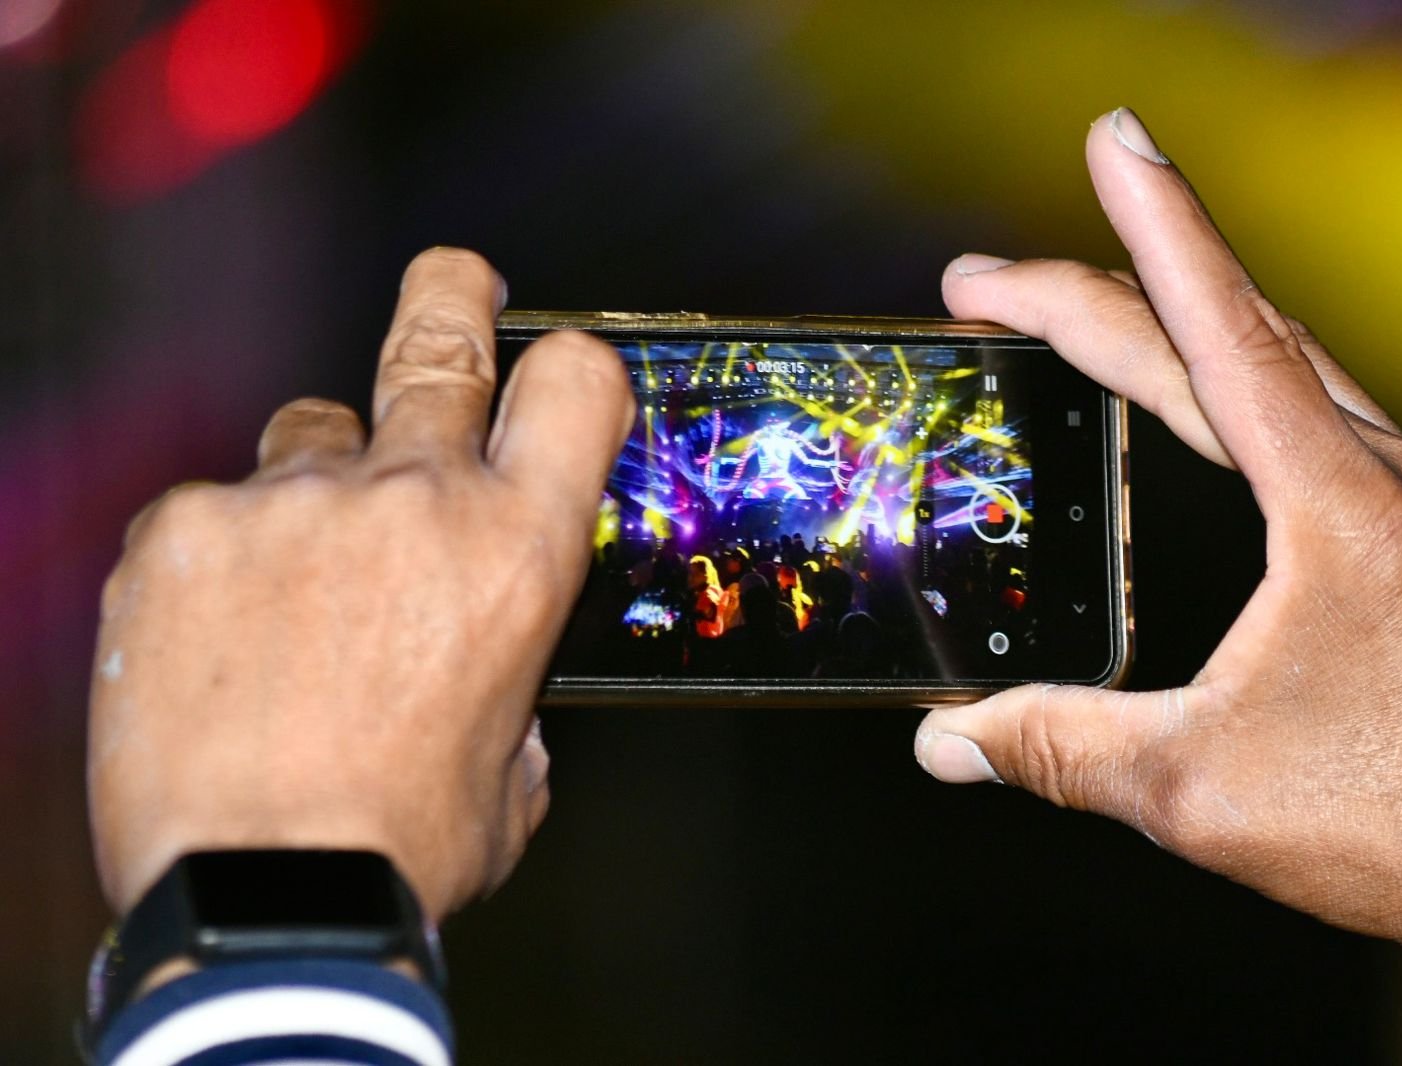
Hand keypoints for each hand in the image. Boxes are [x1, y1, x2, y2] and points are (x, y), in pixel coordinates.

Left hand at [88, 248, 632, 922]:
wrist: (263, 900)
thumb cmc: (400, 845)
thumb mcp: (513, 767)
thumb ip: (513, 685)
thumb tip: (488, 676)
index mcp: (518, 553)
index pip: (574, 381)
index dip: (569, 364)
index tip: (549, 368)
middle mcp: (413, 501)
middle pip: (439, 332)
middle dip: (454, 300)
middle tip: (455, 286)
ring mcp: (290, 504)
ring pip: (310, 433)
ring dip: (318, 484)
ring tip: (296, 587)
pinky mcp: (180, 531)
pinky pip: (211, 510)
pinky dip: (220, 559)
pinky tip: (216, 643)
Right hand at [913, 109, 1401, 1054]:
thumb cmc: (1391, 831)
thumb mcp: (1193, 788)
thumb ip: (1057, 745)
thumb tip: (942, 740)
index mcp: (1338, 509)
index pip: (1221, 333)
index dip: (1152, 229)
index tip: (1114, 140)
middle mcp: (1392, 479)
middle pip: (1235, 339)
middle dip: (1105, 292)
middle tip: (990, 283)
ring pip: (1289, 369)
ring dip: (1183, 327)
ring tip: (1087, 316)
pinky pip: (1326, 422)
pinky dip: (1247, 385)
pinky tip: (1213, 405)